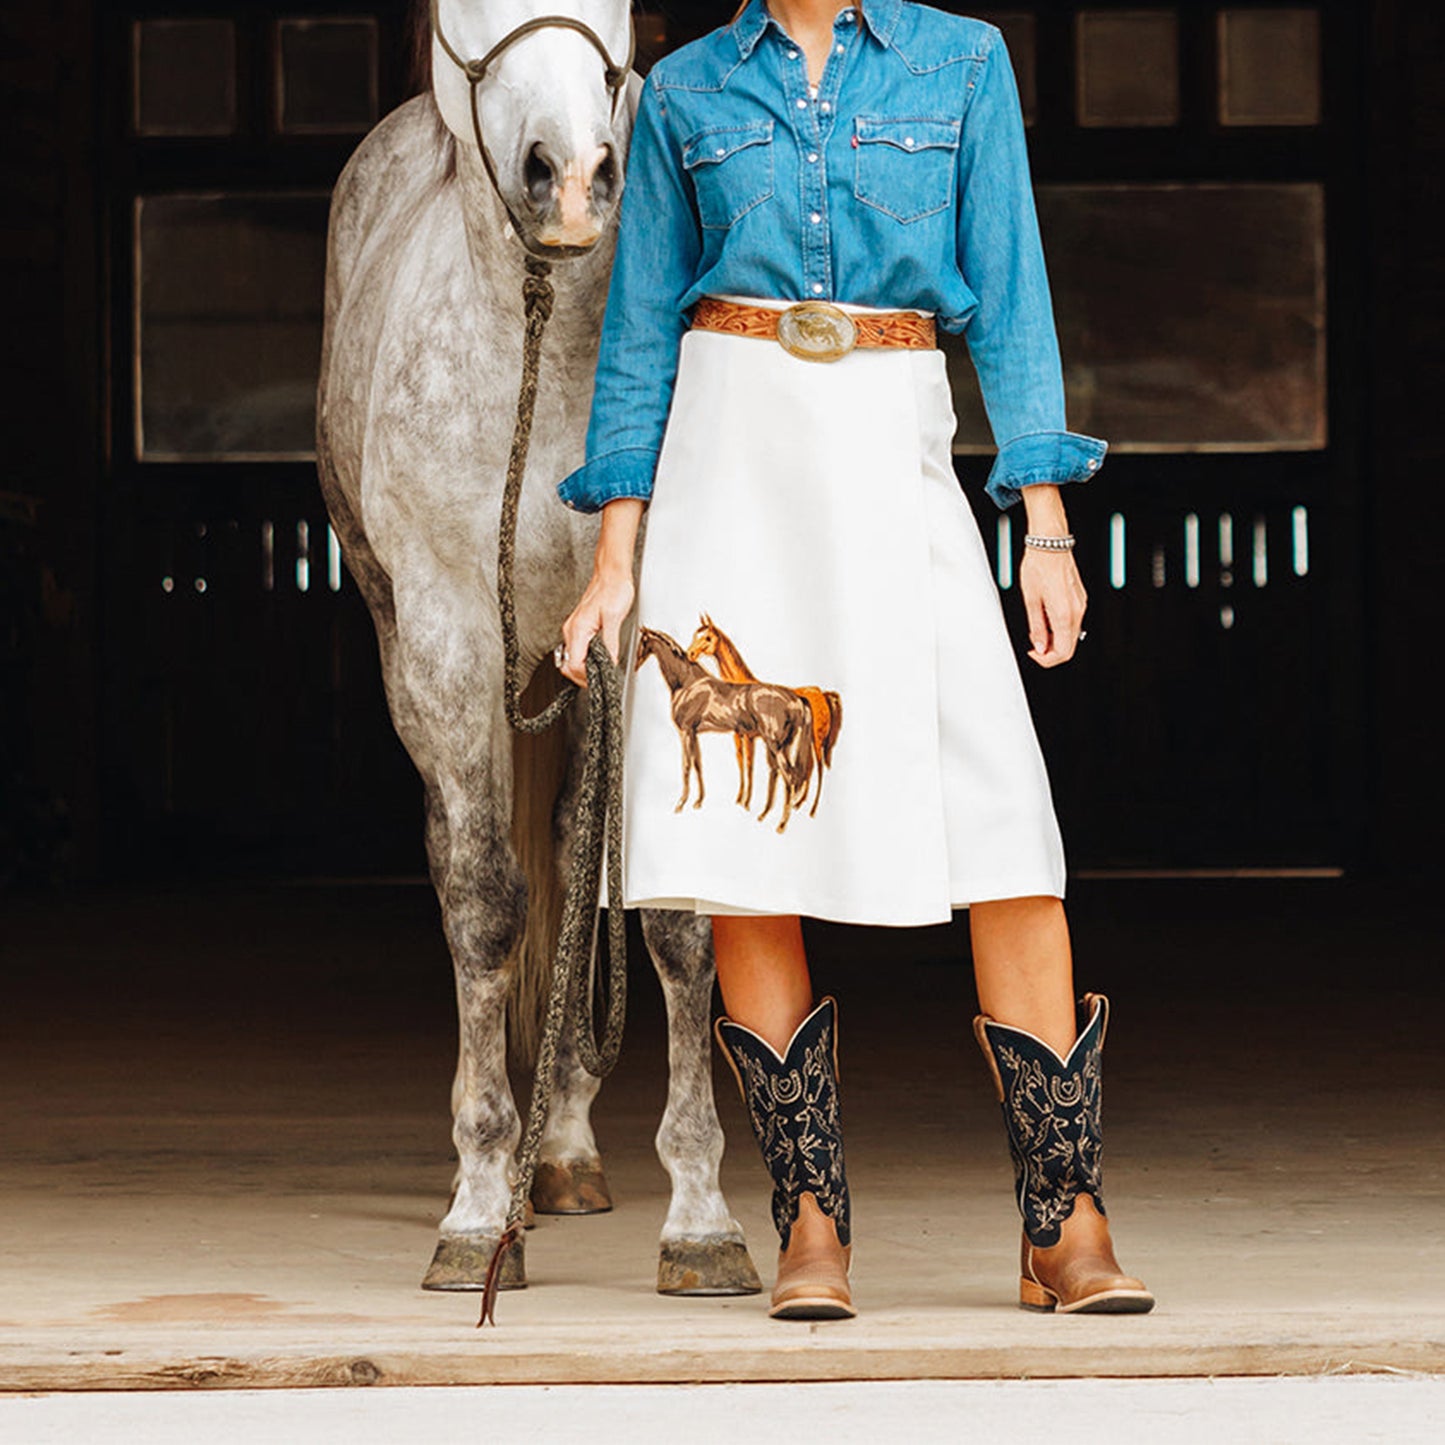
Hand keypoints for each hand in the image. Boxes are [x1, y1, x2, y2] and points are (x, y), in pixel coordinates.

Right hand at [558, 566, 633, 686]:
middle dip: (583, 676)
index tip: (600, 679)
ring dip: (584, 668)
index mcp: (578, 629)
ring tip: (601, 669)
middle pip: (569, 665)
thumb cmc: (613, 589)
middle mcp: (571, 630)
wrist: (611, 574)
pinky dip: (585, 658)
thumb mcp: (615, 618)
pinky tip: (597, 658)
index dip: (586, 676)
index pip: (573, 664)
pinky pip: (577, 649)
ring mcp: (573, 629)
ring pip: (572, 658)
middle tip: (601, 678)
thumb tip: (609, 662)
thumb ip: (610, 643)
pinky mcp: (579, 627)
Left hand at [1020, 547, 1087, 667]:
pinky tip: (1046, 617)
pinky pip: (1072, 621)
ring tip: (1037, 627)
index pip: (1063, 652)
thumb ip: (1036, 627)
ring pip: (1071, 635)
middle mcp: (1077, 610)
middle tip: (1033, 645)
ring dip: (1054, 638)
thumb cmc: (1039, 566)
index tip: (1033, 654)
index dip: (1046, 659)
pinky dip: (1059, 627)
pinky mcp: (1080, 598)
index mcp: (1064, 614)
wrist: (1050, 544)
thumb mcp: (1031, 600)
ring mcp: (1081, 604)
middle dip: (1050, 651)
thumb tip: (1039, 646)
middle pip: (1069, 646)